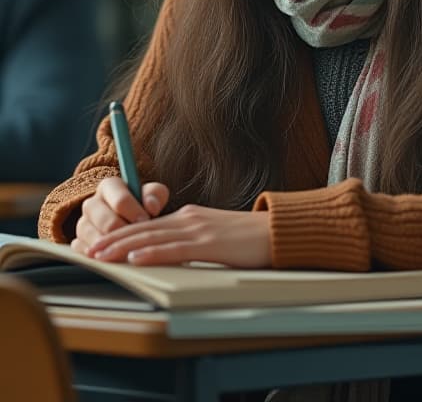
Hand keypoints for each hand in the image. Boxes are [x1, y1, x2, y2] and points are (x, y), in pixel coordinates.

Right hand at [71, 176, 168, 253]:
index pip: (119, 199)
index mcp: (109, 186)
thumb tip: (151, 206)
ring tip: (125, 252)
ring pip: (90, 235)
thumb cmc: (143, 206)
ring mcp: (83, 224)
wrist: (131, 222)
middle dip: (121, 231)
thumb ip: (155, 195)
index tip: (146, 221)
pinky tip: (110, 260)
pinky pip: (81, 250)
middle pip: (104, 220)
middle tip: (135, 239)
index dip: (134, 211)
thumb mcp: (153, 195)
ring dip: (108, 246)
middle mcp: (92, 203)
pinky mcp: (78, 242)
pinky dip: (95, 256)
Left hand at [85, 205, 271, 267]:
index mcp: (189, 217)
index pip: (147, 226)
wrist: (278, 231)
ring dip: (123, 247)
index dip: (121, 234)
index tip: (100, 243)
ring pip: (153, 237)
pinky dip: (152, 253)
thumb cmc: (249, 237)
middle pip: (143, 229)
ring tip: (102, 255)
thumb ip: (192, 241)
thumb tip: (172, 255)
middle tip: (89, 251)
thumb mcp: (214, 236)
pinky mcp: (210, 243)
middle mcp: (189, 218)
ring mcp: (199, 229)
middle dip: (113, 240)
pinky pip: (175, 249)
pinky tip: (137, 258)